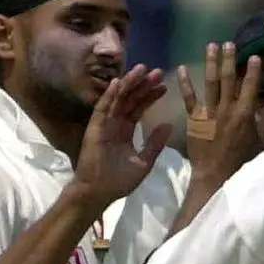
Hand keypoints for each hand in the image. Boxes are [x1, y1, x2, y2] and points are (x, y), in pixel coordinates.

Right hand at [70, 64, 170, 212]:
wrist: (98, 194)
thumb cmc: (118, 182)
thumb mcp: (143, 162)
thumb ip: (154, 143)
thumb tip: (169, 124)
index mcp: (125, 131)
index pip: (139, 108)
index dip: (150, 96)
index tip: (164, 86)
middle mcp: (115, 124)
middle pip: (130, 99)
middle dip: (143, 86)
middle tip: (157, 72)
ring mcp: (104, 124)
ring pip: (118, 99)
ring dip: (129, 84)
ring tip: (142, 70)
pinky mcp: (94, 128)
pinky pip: (102, 108)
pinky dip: (109, 95)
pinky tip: (118, 82)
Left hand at [177, 42, 260, 184]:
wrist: (215, 177)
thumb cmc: (242, 163)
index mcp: (245, 114)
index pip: (251, 86)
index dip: (253, 71)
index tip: (254, 56)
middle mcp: (226, 109)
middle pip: (228, 79)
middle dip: (229, 59)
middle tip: (229, 43)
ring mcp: (209, 113)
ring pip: (210, 83)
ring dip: (211, 63)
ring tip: (210, 46)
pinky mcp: (194, 120)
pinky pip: (189, 98)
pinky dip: (185, 83)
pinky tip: (182, 68)